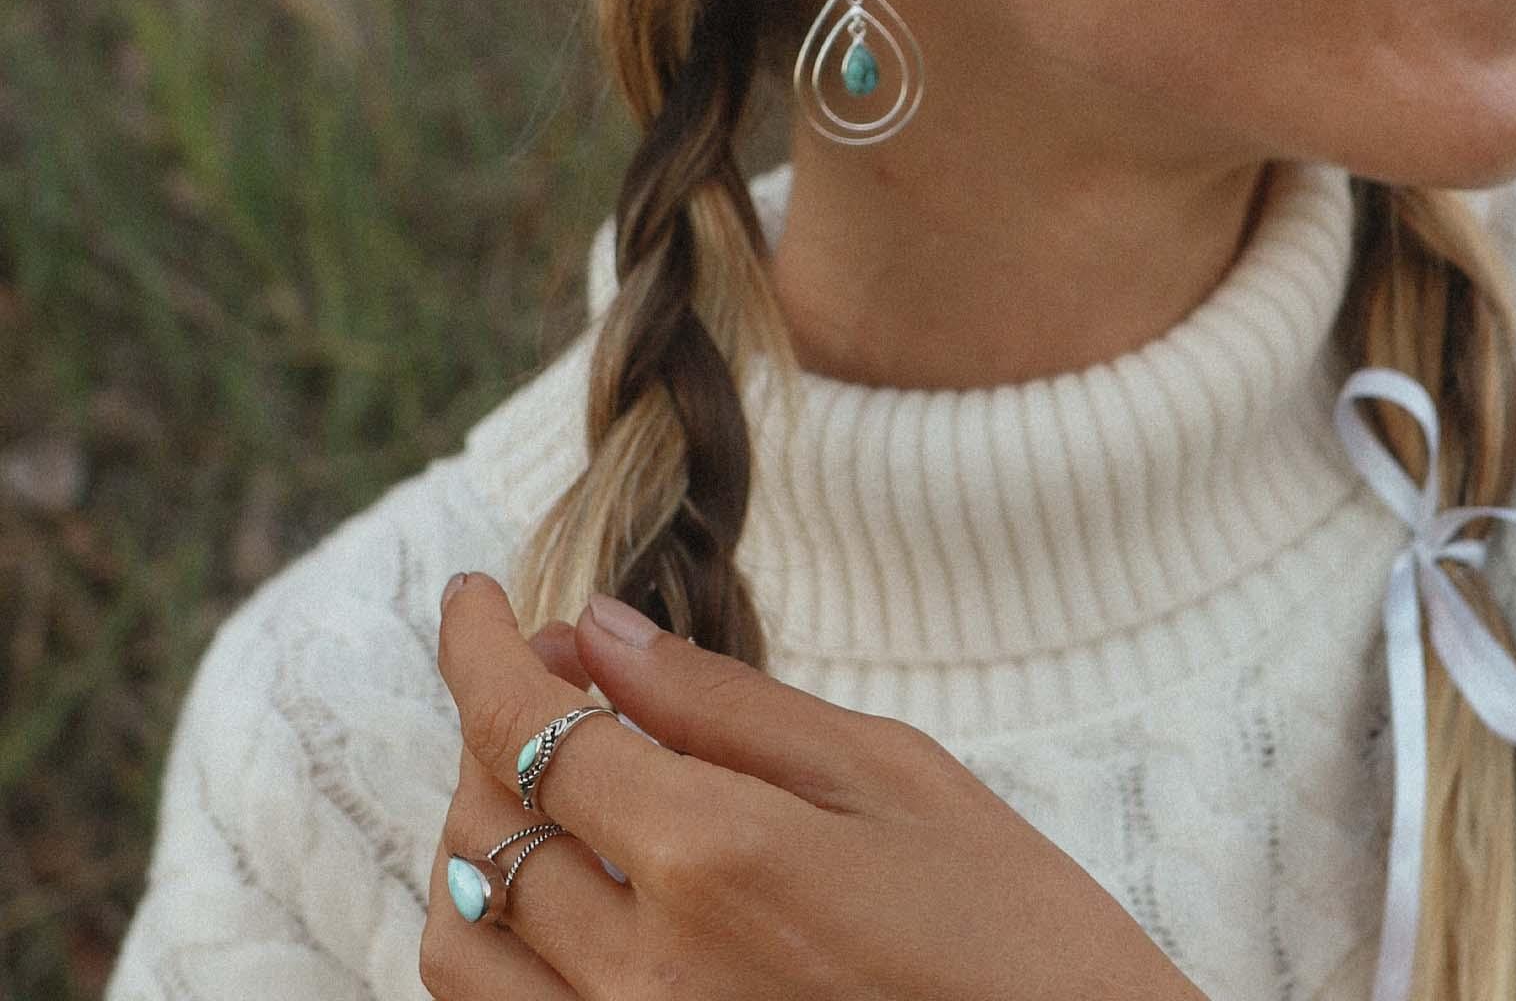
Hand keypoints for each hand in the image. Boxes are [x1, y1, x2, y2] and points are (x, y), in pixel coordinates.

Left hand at [420, 572, 1208, 1000]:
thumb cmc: (1011, 930)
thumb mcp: (891, 777)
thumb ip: (728, 705)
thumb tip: (603, 633)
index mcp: (712, 859)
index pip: (529, 727)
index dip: (480, 647)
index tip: (473, 594)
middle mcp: (640, 975)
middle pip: (485, 823)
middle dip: (493, 723)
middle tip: (551, 672)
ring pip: (461, 943)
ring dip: (476, 837)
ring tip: (547, 777)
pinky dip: (498, 939)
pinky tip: (565, 888)